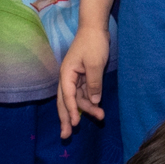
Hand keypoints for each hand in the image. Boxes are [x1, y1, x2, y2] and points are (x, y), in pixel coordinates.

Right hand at [56, 22, 109, 137]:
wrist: (95, 28)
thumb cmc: (93, 43)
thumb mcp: (95, 64)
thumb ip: (94, 84)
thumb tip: (93, 101)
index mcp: (66, 74)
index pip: (66, 96)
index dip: (70, 111)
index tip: (75, 123)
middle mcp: (68, 78)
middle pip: (65, 102)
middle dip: (66, 118)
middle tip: (66, 136)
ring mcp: (75, 78)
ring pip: (76, 99)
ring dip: (85, 109)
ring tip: (99, 118)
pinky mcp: (83, 77)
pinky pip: (83, 93)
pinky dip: (89, 101)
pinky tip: (97, 109)